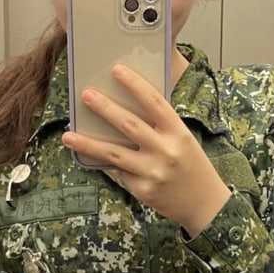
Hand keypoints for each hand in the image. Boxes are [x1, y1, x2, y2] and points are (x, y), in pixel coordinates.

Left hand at [61, 64, 231, 236]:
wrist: (206, 203)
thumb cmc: (190, 164)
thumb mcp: (183, 139)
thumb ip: (159, 126)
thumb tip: (122, 107)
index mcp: (178, 132)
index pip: (154, 102)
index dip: (135, 85)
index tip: (116, 69)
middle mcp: (166, 150)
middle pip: (130, 125)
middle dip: (105, 108)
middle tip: (86, 94)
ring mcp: (154, 171)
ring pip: (114, 153)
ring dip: (88, 143)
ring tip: (67, 135)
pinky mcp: (143, 189)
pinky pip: (118, 172)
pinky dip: (104, 163)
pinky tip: (88, 157)